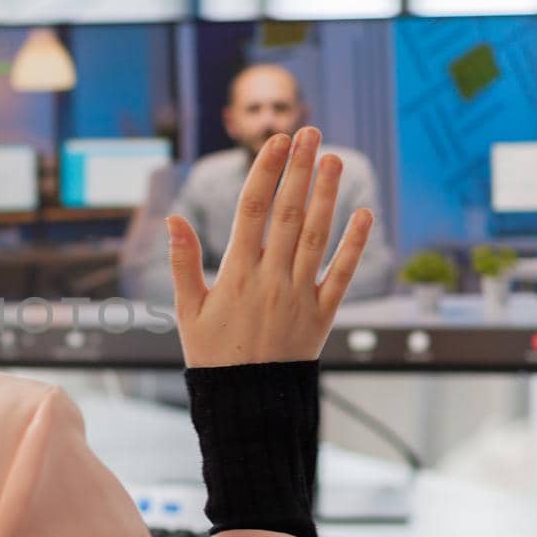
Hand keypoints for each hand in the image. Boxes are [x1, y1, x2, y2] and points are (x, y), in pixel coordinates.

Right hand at [167, 126, 372, 367]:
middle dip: (298, 169)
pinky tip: (364, 214)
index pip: (252, 210)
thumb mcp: (187, 311)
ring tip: (333, 159)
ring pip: (316, 236)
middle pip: (288, 213)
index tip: (275, 142)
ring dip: (326, 195)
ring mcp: (300, 296)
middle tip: (308, 132)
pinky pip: (342, 275)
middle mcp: (271, 279)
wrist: (248, 404)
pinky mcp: (322, 315)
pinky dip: (355, 245)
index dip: (265, 172)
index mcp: (236, 274)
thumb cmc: (212, 356)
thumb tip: (173, 219)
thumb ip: (183, 263)